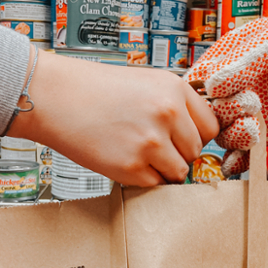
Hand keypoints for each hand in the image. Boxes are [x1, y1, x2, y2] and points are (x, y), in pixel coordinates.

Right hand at [7, 51, 219, 186]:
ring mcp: (150, 142)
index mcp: (175, 89)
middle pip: (196, 152)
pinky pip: (154, 184)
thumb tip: (198, 135)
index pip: (211, 127)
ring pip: (179, 172)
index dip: (196, 135)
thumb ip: (176, 106)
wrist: (56, 97)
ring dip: (162, 169)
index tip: (182, 139)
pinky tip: (123, 158)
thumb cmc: (97, 90)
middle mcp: (168, 114)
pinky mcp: (131, 166)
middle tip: (152, 145)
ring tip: (137, 153)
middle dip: (178, 153)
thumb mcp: (147, 83)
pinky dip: (142, 178)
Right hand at [184, 15, 267, 175]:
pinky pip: (248, 153)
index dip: (201, 95)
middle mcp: (236, 91)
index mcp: (229, 62)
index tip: (216, 97)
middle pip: (210, 114)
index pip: (199, 84)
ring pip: (226, 135)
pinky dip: (239, 162)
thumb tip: (211, 86)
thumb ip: (244, 64)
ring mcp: (252, 114)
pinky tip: (236, 165)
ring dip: (232, 137)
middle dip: (223, 116)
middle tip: (249, 108)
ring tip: (252, 131)